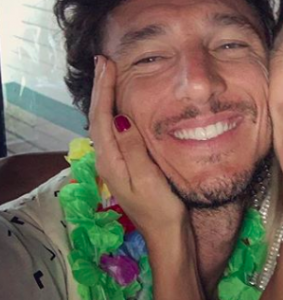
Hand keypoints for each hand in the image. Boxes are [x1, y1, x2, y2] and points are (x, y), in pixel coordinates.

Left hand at [89, 56, 188, 241]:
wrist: (167, 237)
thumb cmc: (161, 209)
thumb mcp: (147, 178)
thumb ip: (133, 149)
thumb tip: (119, 118)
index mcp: (111, 161)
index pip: (101, 118)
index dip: (103, 90)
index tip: (106, 65)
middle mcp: (108, 160)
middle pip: (98, 118)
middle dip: (100, 89)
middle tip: (105, 62)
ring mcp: (116, 163)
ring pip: (105, 124)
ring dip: (106, 98)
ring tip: (110, 76)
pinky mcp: (126, 166)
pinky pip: (115, 132)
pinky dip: (115, 112)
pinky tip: (122, 107)